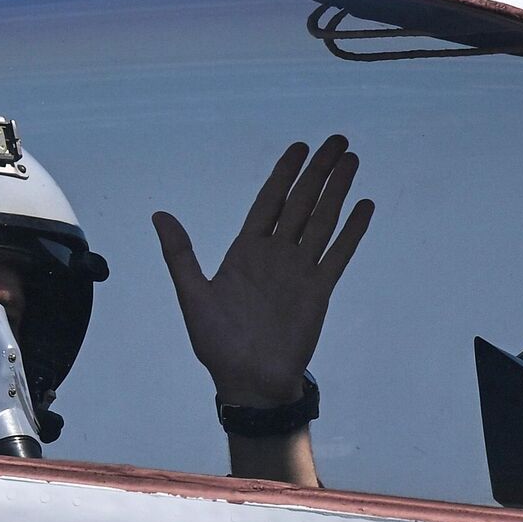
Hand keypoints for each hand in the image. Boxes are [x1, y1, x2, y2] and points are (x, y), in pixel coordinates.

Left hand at [152, 135, 374, 407]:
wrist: (248, 381)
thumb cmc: (217, 343)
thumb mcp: (193, 295)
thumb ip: (180, 254)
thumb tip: (159, 214)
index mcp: (246, 251)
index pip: (269, 201)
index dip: (284, 173)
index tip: (299, 147)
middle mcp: (276, 255)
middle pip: (301, 202)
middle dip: (318, 171)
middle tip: (337, 140)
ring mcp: (299, 271)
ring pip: (322, 220)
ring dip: (337, 190)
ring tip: (352, 161)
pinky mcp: (319, 290)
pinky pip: (338, 254)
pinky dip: (351, 230)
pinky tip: (363, 206)